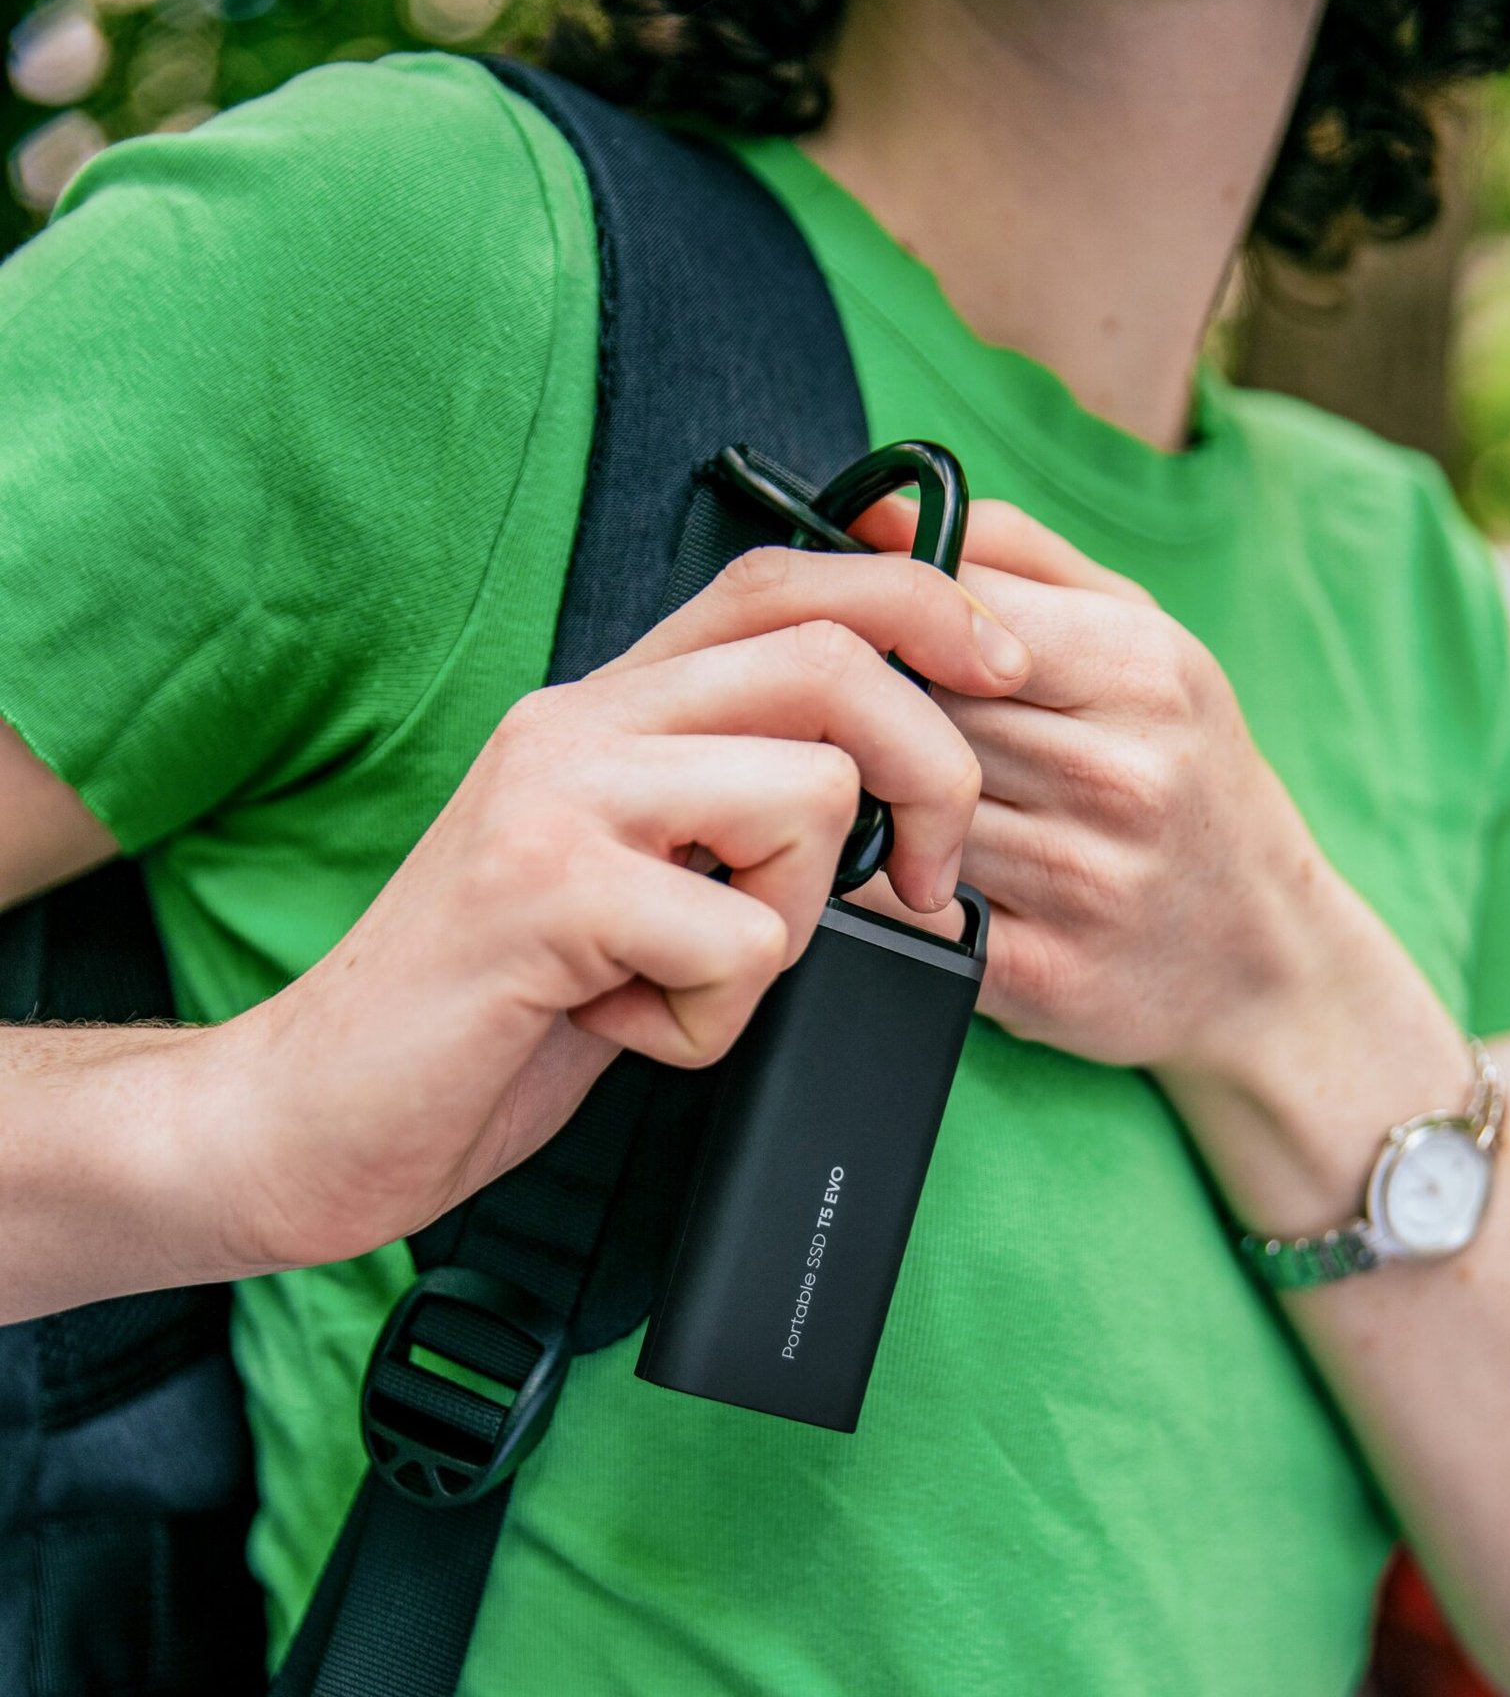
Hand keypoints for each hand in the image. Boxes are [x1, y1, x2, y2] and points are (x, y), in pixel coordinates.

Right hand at [205, 544, 1029, 1274]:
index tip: (1004, 671)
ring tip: (694, 980)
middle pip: (834, 662)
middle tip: (921, 886)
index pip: (790, 584)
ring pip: (808, 797)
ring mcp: (556, 799)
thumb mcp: (624, 891)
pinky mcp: (544, 895)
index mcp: (606, 711)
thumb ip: (719, 826)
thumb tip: (888, 813)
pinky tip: (630, 1030)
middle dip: (934, 776)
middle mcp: (580, 724)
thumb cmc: (488, 1013)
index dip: (923, 602)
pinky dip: (715, 1022)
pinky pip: (739, 943)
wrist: (317, 1112)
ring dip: (794, 925)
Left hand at [854, 493, 1469, 1229]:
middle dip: (870, 714)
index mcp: (1143, 671)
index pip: (953, 614)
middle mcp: (1119, 773)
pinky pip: (903, 911)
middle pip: (917, 711)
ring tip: (858, 790)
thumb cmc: (1187, 776)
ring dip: (862, 800)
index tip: (866, 642)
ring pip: (900, 809)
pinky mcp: (1036, 970)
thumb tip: (877, 505)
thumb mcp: (1144, 641)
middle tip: (840, 720)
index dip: (888, 627)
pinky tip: (879, 869)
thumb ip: (1014, 558)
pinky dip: (874, 887)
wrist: (1265, 958)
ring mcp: (1080, 878)